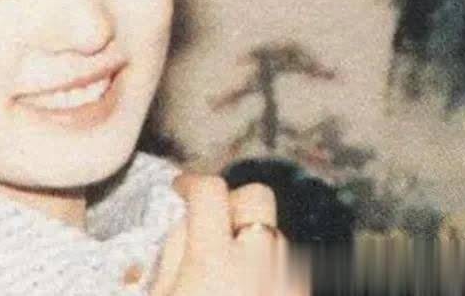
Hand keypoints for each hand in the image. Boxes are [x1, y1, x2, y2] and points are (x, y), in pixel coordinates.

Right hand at [149, 173, 308, 294]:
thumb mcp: (161, 295)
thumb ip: (174, 251)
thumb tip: (188, 219)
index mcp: (214, 261)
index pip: (210, 190)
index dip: (192, 181)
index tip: (182, 187)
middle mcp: (259, 264)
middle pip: (257, 196)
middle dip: (234, 200)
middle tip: (214, 223)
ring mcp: (289, 280)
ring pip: (276, 233)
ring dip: (254, 239)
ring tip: (234, 270)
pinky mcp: (303, 291)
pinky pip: (292, 265)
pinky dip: (272, 267)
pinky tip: (254, 287)